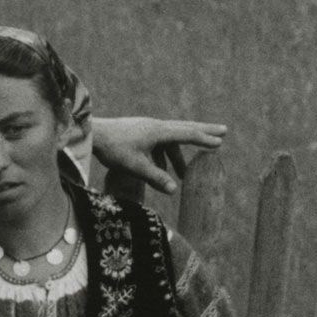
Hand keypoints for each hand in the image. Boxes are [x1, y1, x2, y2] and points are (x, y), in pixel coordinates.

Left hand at [90, 117, 227, 195]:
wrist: (92, 134)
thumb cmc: (112, 148)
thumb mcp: (134, 166)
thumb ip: (155, 177)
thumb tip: (175, 190)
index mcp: (157, 131)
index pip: (186, 134)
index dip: (204, 139)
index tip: (221, 142)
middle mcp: (154, 126)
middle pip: (184, 128)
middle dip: (203, 132)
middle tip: (224, 131)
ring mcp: (146, 127)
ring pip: (170, 138)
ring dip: (179, 155)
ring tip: (185, 174)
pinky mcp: (138, 132)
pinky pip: (158, 143)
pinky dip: (165, 155)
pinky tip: (161, 169)